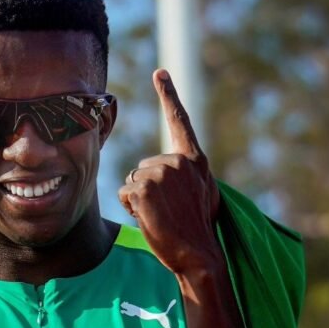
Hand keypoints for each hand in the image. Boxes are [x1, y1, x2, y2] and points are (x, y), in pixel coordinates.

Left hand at [117, 69, 222, 276]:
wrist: (199, 254)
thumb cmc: (200, 229)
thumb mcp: (204, 193)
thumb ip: (189, 174)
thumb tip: (181, 169)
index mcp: (195, 160)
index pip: (180, 121)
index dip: (169, 95)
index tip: (159, 73)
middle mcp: (178, 161)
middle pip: (144, 166)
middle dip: (148, 188)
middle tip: (168, 210)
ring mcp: (160, 174)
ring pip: (133, 180)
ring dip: (140, 200)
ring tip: (161, 216)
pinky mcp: (143, 189)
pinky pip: (125, 194)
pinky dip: (132, 208)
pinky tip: (151, 219)